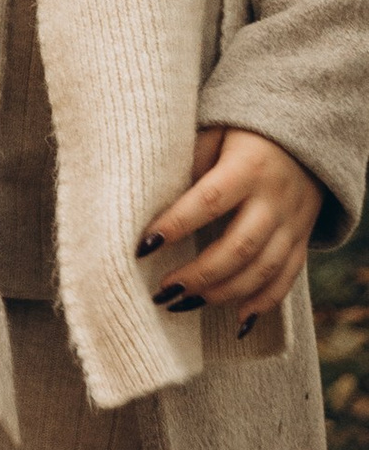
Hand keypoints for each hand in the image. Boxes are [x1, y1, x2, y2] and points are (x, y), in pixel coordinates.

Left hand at [138, 126, 321, 330]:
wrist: (306, 133)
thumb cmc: (244, 128)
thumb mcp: (216, 128)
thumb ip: (191, 156)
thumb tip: (155, 192)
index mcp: (249, 167)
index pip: (209, 201)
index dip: (176, 224)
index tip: (143, 245)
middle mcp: (275, 200)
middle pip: (238, 248)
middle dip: (199, 275)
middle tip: (163, 290)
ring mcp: (293, 225)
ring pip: (262, 271)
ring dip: (222, 294)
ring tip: (184, 304)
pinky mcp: (303, 241)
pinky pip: (287, 280)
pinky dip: (262, 304)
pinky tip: (237, 321)